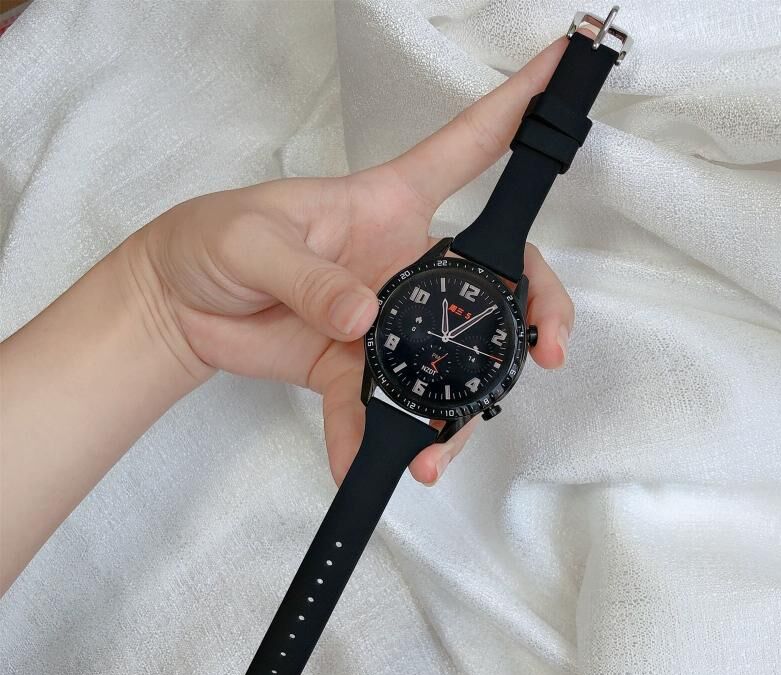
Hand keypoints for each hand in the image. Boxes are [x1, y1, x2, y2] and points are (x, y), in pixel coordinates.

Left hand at [128, 36, 574, 486]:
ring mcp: (386, 323)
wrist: (178, 306)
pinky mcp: (354, 369)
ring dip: (454, 412)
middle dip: (535, 315)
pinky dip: (372, 440)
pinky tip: (364, 461)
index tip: (567, 71)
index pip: (468, 149)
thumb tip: (364, 318)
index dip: (519, 108)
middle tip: (547, 354)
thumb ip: (308, 274)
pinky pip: (378, 410)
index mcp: (389, 204)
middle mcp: (404, 264)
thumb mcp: (253, 237)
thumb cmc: (212, 241)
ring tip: (433, 452)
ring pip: (449, 363)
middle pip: (495, 283)